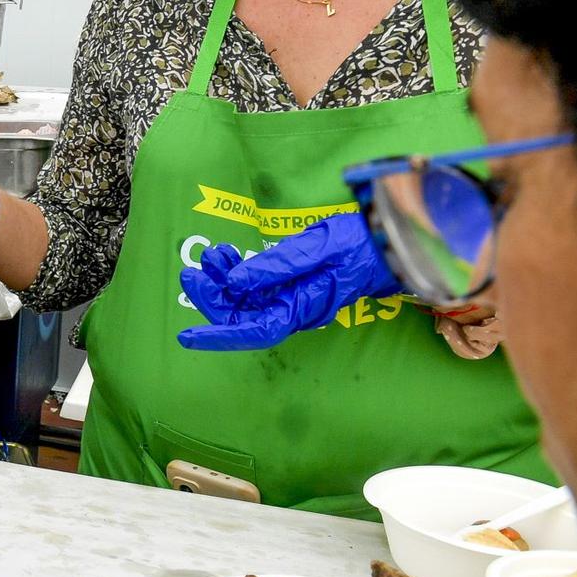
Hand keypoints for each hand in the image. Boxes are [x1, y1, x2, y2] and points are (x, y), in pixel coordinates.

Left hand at [177, 213, 400, 350]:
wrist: (391, 240)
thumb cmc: (360, 243)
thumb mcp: (317, 248)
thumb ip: (275, 267)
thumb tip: (234, 284)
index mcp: (303, 307)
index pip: (254, 331)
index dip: (218, 336)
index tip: (186, 337)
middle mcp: (295, 310)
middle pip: (242, 315)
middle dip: (213, 296)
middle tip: (193, 270)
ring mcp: (292, 300)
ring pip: (245, 300)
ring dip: (222, 280)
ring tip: (213, 255)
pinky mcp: (292, 288)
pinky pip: (256, 288)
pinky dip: (237, 272)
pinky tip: (226, 256)